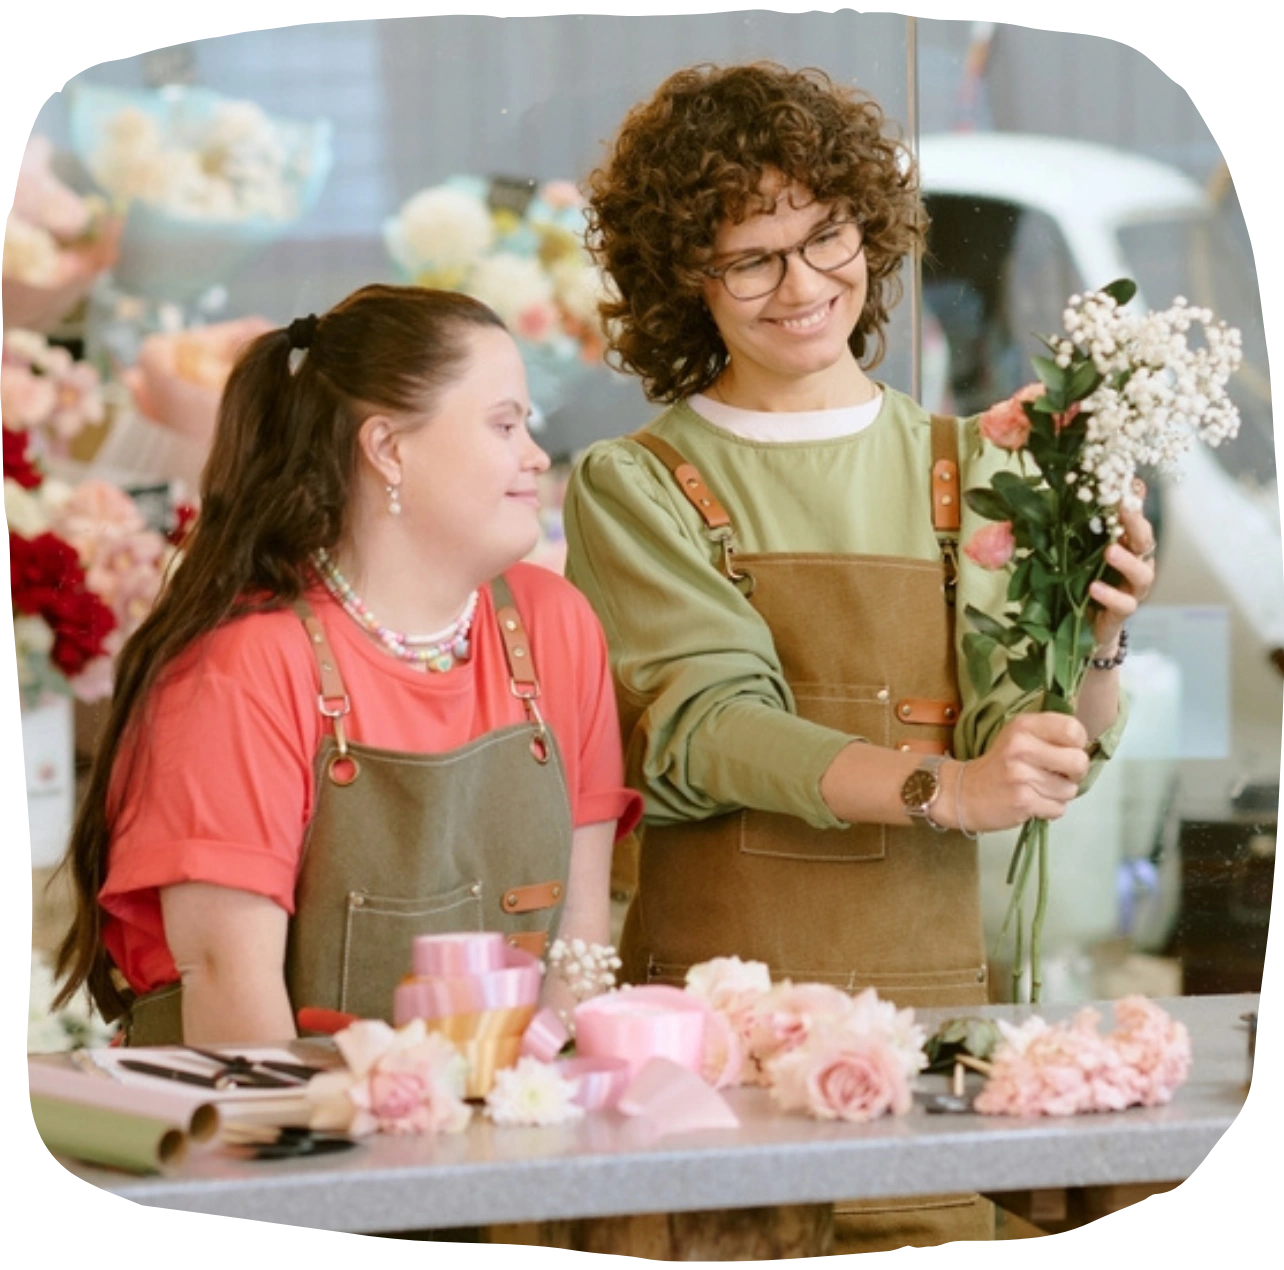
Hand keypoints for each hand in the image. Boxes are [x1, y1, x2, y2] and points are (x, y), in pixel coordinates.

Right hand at [945, 712, 1089, 832]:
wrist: (964, 793)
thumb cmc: (999, 765)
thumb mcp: (1017, 736)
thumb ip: (1048, 733)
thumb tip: (1086, 743)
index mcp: (1023, 726)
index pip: (1073, 729)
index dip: (1077, 744)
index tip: (1065, 751)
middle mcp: (1022, 747)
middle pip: (1078, 761)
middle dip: (1074, 773)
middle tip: (1058, 774)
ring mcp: (1021, 775)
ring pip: (1070, 789)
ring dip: (1059, 794)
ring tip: (1039, 789)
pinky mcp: (1023, 801)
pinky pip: (1058, 808)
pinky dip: (1050, 809)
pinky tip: (1033, 801)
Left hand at [1088, 478, 1156, 651]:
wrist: (1084, 626)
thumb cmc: (1084, 580)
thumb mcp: (1082, 550)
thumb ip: (1087, 525)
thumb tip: (1081, 490)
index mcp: (1128, 547)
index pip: (1136, 521)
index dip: (1134, 503)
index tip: (1128, 485)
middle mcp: (1137, 565)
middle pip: (1145, 542)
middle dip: (1136, 524)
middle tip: (1124, 508)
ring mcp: (1133, 590)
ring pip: (1142, 574)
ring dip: (1127, 561)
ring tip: (1110, 552)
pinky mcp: (1122, 613)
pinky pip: (1124, 604)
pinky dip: (1111, 595)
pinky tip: (1095, 588)